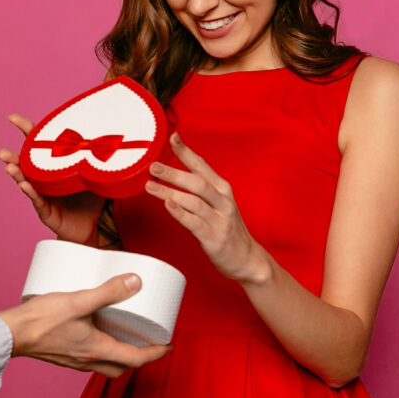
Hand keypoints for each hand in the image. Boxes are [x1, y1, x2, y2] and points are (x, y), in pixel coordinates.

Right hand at [0, 114, 104, 244]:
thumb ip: (97, 161)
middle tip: (1, 153)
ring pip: (25, 182)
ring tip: (8, 166)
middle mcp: (42, 179)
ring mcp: (41, 195)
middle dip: (11, 157)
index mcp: (52, 167)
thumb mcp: (94, 177)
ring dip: (16, 174)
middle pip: (23, 164)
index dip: (26, 130)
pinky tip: (24, 185)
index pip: (37, 146)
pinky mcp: (45, 211)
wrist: (89, 229)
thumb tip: (112, 142)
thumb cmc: (88, 201)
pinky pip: (37, 200)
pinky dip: (31, 192)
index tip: (12, 118)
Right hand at [0, 274, 170, 376]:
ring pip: (106, 363)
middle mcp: (88, 360)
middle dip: (139, 357)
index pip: (137, 358)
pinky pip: (89, 357)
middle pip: (122, 366)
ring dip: (119, 352)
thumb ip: (108, 291)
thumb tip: (136, 283)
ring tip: (123, 332)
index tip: (168, 344)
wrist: (10, 333)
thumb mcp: (79, 300)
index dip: (157, 352)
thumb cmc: (41, 320)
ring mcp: (74, 360)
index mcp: (97, 350)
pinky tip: (94, 329)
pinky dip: (100, 348)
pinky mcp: (63, 354)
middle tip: (148, 341)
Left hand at [145, 133, 270, 283]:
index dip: (186, 152)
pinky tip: (167, 205)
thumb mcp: (218, 204)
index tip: (172, 137)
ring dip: (170, 192)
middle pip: (196, 182)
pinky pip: (194, 223)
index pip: (202, 166)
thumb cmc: (227, 229)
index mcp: (222, 190)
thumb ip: (200, 189)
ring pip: (193, 201)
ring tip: (150, 185)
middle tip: (153, 165)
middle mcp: (222, 202)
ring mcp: (220, 220)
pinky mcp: (214, 238)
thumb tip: (174, 172)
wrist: (248, 260)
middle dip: (173, 172)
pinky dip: (180, 213)